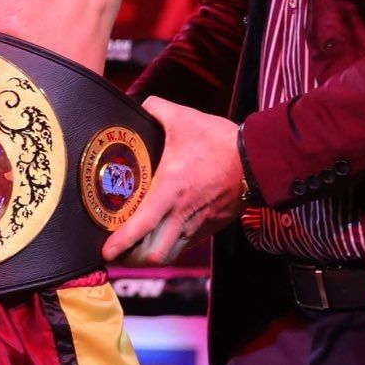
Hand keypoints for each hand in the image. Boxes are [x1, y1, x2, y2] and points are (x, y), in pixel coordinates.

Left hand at [102, 97, 245, 264]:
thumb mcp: (184, 118)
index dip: (121, 243)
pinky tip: (161, 235)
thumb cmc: (219, 140)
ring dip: (150, 256)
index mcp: (171, 190)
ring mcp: (199, 224)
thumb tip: (140, 105)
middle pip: (154, 255)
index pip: (141, 226)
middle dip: (132, 259)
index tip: (106, 251)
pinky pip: (185, 245)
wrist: (258, 158)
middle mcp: (182, 214)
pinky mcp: (211, 226)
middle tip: (117, 253)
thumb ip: (156, 108)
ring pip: (170, 254)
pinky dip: (169, 246)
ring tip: (135, 249)